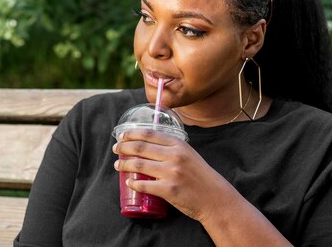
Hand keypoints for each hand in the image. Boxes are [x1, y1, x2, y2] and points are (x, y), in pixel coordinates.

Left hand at [112, 127, 228, 221]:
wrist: (215, 198)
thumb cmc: (201, 177)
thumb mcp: (189, 155)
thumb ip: (172, 149)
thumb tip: (149, 145)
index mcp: (179, 145)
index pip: (150, 133)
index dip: (132, 133)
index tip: (122, 135)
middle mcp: (174, 156)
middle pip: (140, 147)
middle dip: (123, 147)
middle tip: (116, 149)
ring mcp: (171, 173)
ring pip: (139, 165)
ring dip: (124, 165)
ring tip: (117, 165)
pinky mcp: (168, 190)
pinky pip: (144, 185)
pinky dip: (134, 184)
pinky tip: (129, 182)